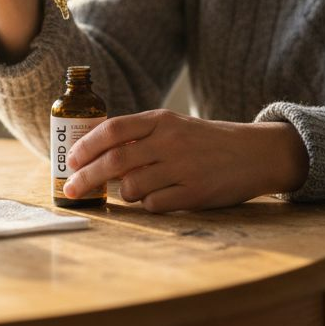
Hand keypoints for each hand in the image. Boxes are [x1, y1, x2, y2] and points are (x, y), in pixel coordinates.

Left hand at [62, 109, 308, 212]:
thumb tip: (96, 154)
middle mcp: (170, 142)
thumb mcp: (174, 126)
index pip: (114, 129)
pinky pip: (154, 205)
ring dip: (124, 192)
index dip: (87, 145)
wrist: (253, 153)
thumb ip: (140, 135)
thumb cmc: (205, 141)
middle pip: (114, 161)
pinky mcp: (194, 194)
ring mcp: (182, 168)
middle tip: (71, 189)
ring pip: (132, 187)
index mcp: (162, 120)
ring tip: (134, 189)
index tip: (71, 159)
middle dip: (86, 177)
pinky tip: (159, 196)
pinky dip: (148, 204)